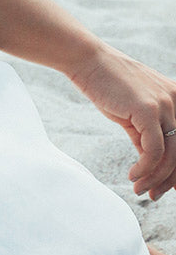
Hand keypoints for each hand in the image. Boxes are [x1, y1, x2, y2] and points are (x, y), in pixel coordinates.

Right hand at [69, 44, 175, 200]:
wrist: (86, 60)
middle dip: (169, 179)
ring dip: (155, 178)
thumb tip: (152, 164)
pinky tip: (133, 175)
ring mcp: (165, 104)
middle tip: (153, 194)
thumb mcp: (133, 112)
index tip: (167, 187)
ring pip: (171, 155)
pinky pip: (154, 150)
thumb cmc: (106, 84)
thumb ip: (146, 135)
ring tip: (140, 189)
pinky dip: (145, 169)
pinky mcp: (148, 109)